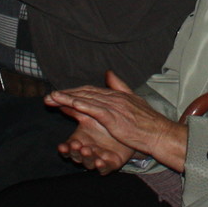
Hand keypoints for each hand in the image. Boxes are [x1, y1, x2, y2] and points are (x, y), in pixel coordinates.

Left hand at [45, 72, 186, 170]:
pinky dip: (80, 105)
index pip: (90, 90)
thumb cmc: (147, 122)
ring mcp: (113, 106)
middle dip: (65, 94)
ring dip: (66, 98)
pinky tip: (68, 104)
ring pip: (85, 99)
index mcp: (117, 95)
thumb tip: (108, 73)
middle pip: (84, 93)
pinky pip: (93, 109)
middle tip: (48, 97)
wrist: (159, 133)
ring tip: (51, 99)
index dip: (73, 92)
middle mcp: (113, 97)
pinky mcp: (113, 117)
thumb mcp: (134, 100)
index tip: (59, 95)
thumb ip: (120, 86)